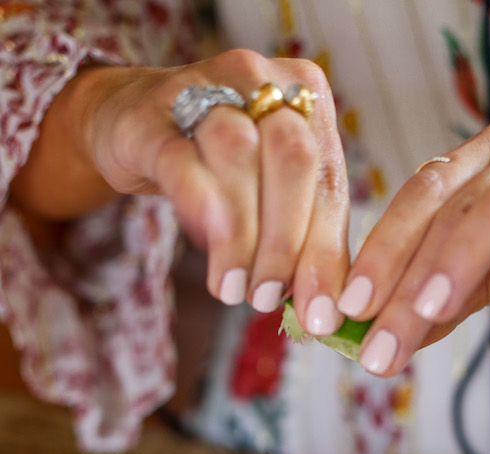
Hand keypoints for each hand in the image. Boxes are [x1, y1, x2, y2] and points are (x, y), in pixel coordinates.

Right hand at [15, 50, 349, 326]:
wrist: (133, 123)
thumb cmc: (217, 165)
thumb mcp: (269, 193)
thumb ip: (302, 239)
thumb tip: (323, 312)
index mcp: (306, 93)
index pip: (329, 178)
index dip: (326, 252)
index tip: (319, 313)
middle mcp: (260, 78)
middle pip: (292, 159)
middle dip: (287, 243)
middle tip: (267, 298)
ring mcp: (201, 87)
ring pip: (239, 156)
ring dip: (241, 236)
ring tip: (234, 288)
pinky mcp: (149, 115)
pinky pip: (181, 161)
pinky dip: (201, 211)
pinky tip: (208, 251)